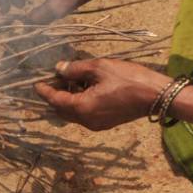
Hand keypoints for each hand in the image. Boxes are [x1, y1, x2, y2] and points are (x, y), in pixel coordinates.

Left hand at [33, 59, 169, 130]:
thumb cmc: (129, 79)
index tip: (36, 82)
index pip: (55, 100)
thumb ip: (75, 69)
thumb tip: (59, 69)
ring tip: (71, 79)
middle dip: (55, 95)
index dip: (44, 90)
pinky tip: (85, 88)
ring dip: (68, 99)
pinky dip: (79, 103)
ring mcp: (96, 124)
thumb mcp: (99, 68)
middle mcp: (86, 121)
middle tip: (54, 77)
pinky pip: (84, 114)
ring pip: (73, 113)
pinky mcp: (105, 123)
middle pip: (61, 110)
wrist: (156, 96)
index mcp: (82, 108)